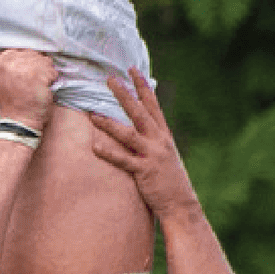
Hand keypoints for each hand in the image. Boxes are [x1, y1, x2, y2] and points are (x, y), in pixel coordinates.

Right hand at [0, 47, 53, 132]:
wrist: (18, 122)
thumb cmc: (12, 103)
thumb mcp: (1, 80)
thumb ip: (9, 65)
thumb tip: (27, 55)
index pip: (21, 50)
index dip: (28, 61)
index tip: (27, 74)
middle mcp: (9, 62)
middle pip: (34, 54)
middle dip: (38, 67)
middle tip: (35, 82)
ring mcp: (23, 69)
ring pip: (45, 62)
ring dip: (46, 74)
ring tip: (39, 86)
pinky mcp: (37, 77)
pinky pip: (52, 72)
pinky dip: (52, 81)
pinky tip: (44, 90)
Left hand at [83, 65, 198, 218]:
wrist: (181, 204)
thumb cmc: (168, 179)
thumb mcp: (163, 153)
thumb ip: (151, 138)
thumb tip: (138, 124)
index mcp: (163, 135)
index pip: (152, 105)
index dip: (142, 86)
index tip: (132, 69)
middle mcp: (159, 141)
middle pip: (140, 112)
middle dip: (125, 95)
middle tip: (109, 79)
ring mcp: (152, 155)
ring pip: (129, 134)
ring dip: (110, 123)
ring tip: (92, 114)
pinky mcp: (145, 171)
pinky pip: (123, 160)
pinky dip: (109, 152)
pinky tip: (95, 146)